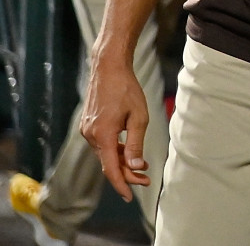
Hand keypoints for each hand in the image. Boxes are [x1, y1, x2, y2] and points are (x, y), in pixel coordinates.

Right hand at [79, 51, 150, 200]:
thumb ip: (136, 144)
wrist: (108, 68)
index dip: (121, 185)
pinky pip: (102, 144)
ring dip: (122, 162)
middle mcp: (90, 136)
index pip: (111, 169)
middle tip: (146, 179)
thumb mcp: (138, 117)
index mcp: (102, 136)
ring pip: (106, 154)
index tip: (130, 197)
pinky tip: (128, 151)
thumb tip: (136, 167)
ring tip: (142, 166)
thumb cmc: (127, 90)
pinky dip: (115, 150)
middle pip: (108, 163)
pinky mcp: (88, 125)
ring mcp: (87, 130)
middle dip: (126, 174)